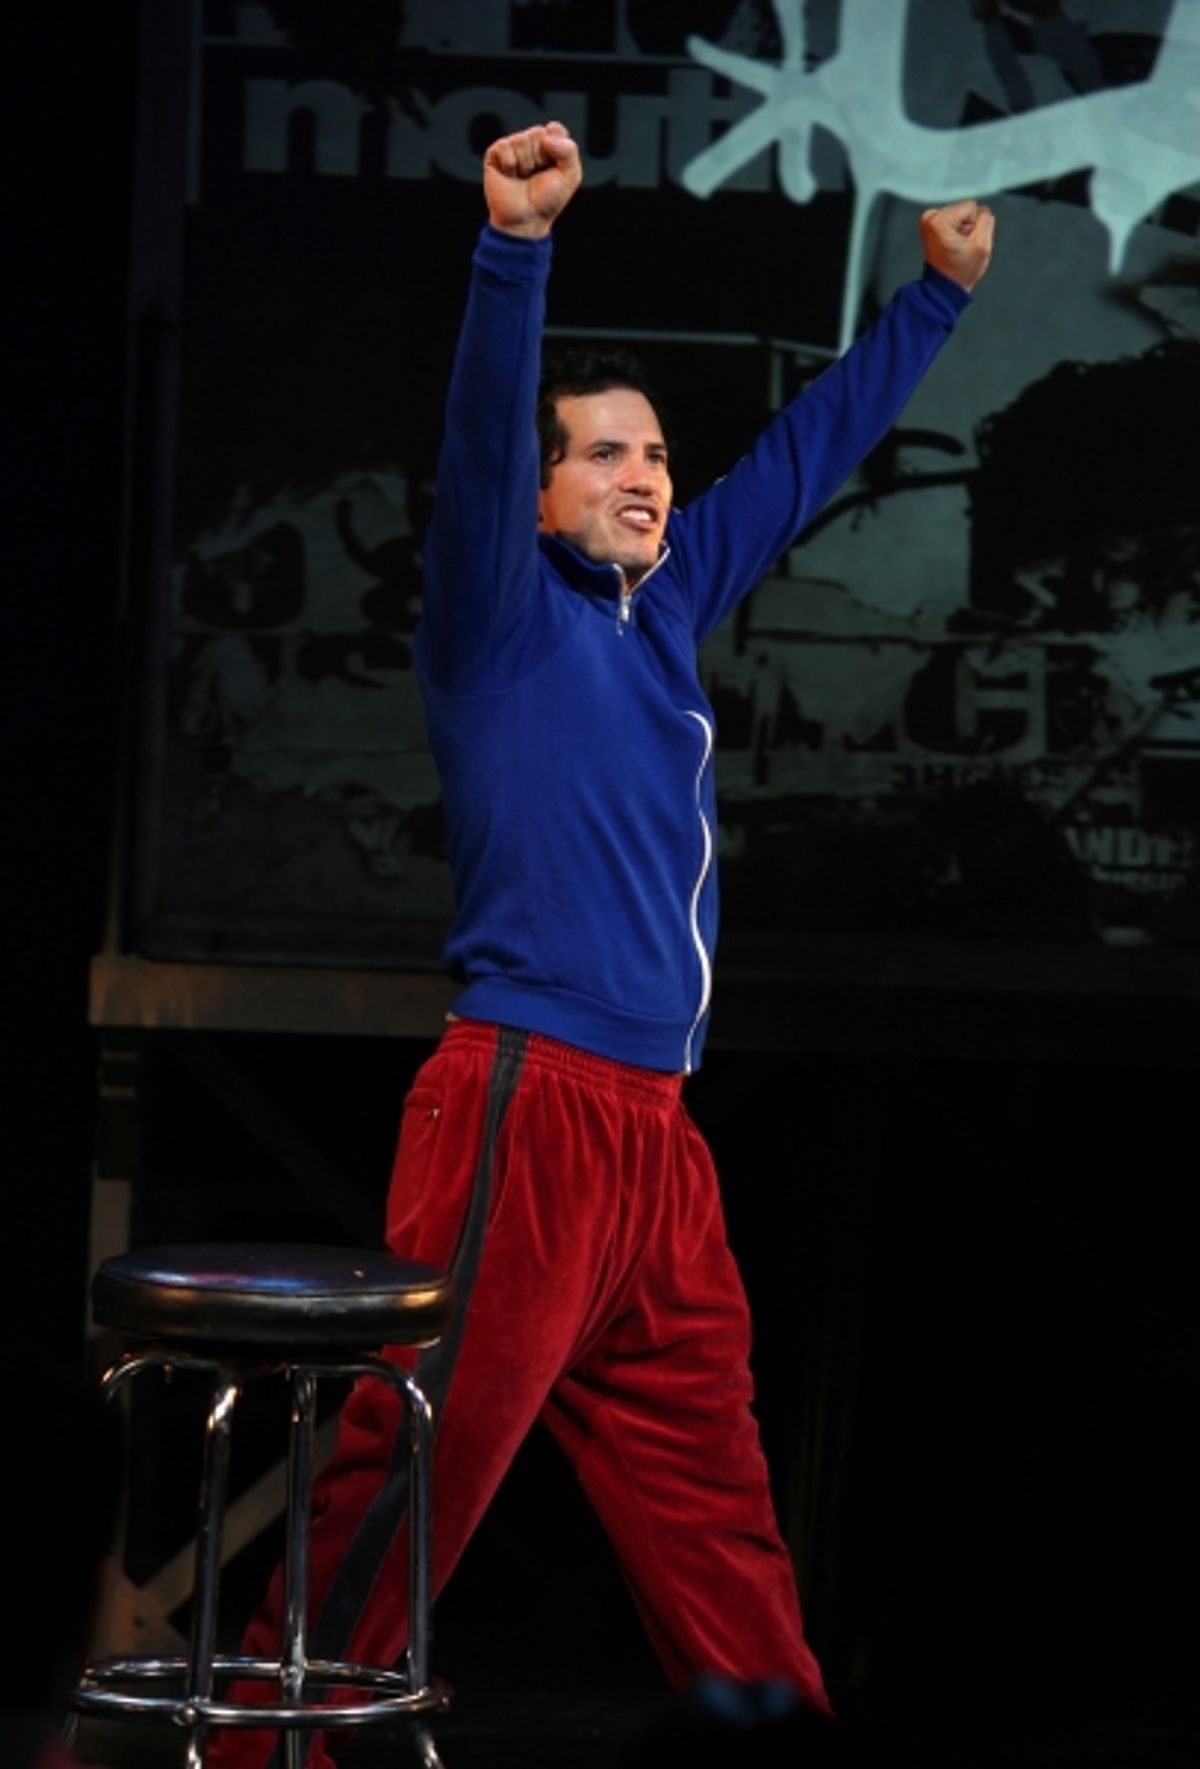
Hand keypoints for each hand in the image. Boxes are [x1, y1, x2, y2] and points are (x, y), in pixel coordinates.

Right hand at [483, 121, 582, 237]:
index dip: (556, 148)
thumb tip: (546, 135)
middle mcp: (531, 143)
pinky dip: (510, 164)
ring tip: (522, 177)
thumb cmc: (547, 201)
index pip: (555, 129)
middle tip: (535, 175)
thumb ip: (570, 150)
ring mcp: (512, 147)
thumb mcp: (570, 176)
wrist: (525, 220)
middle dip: (540, 158)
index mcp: (550, 145)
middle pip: (537, 132)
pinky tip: (510, 176)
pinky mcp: (495, 154)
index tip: (554, 167)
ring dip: (525, 164)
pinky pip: (504, 146)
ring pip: (520, 139)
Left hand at [920, 200, 995, 291]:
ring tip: (957, 248)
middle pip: (964, 209)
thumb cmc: (960, 271)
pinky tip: (953, 246)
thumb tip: (984, 212)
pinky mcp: (930, 225)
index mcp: (939, 220)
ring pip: (960, 214)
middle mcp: (930, 217)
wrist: (944, 288)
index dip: (975, 225)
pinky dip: (956, 232)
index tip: (966, 243)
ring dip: (963, 230)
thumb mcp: (982, 245)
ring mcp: (928, 221)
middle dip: (968, 227)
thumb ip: (987, 220)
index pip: (972, 207)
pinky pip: (953, 220)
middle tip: (962, 247)